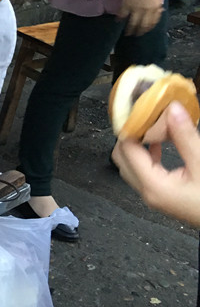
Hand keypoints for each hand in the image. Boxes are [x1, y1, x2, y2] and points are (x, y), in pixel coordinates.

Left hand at [111, 102, 199, 228]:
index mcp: (153, 186)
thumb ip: (185, 137)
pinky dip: (146, 155)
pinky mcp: (162, 196)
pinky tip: (158, 144)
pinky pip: (144, 172)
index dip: (130, 128)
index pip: (126, 149)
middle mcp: (148, 193)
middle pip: (122, 157)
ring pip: (131, 165)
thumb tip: (172, 110)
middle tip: (144, 117)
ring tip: (151, 127)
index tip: (139, 111)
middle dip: (130, 135)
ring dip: (137, 145)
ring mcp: (154, 196)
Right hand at [118, 0, 162, 35]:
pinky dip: (120, 19)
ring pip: (133, 23)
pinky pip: (123, 15)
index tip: (146, 30)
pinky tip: (118, 21)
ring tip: (127, 33)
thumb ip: (158, 4)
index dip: (149, 27)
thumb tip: (159, 11)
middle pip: (143, 25)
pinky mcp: (126, 5)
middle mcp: (146, 10)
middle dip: (139, 31)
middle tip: (136, 35)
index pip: (153, 22)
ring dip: (130, 29)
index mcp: (155, 8)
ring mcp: (136, 8)